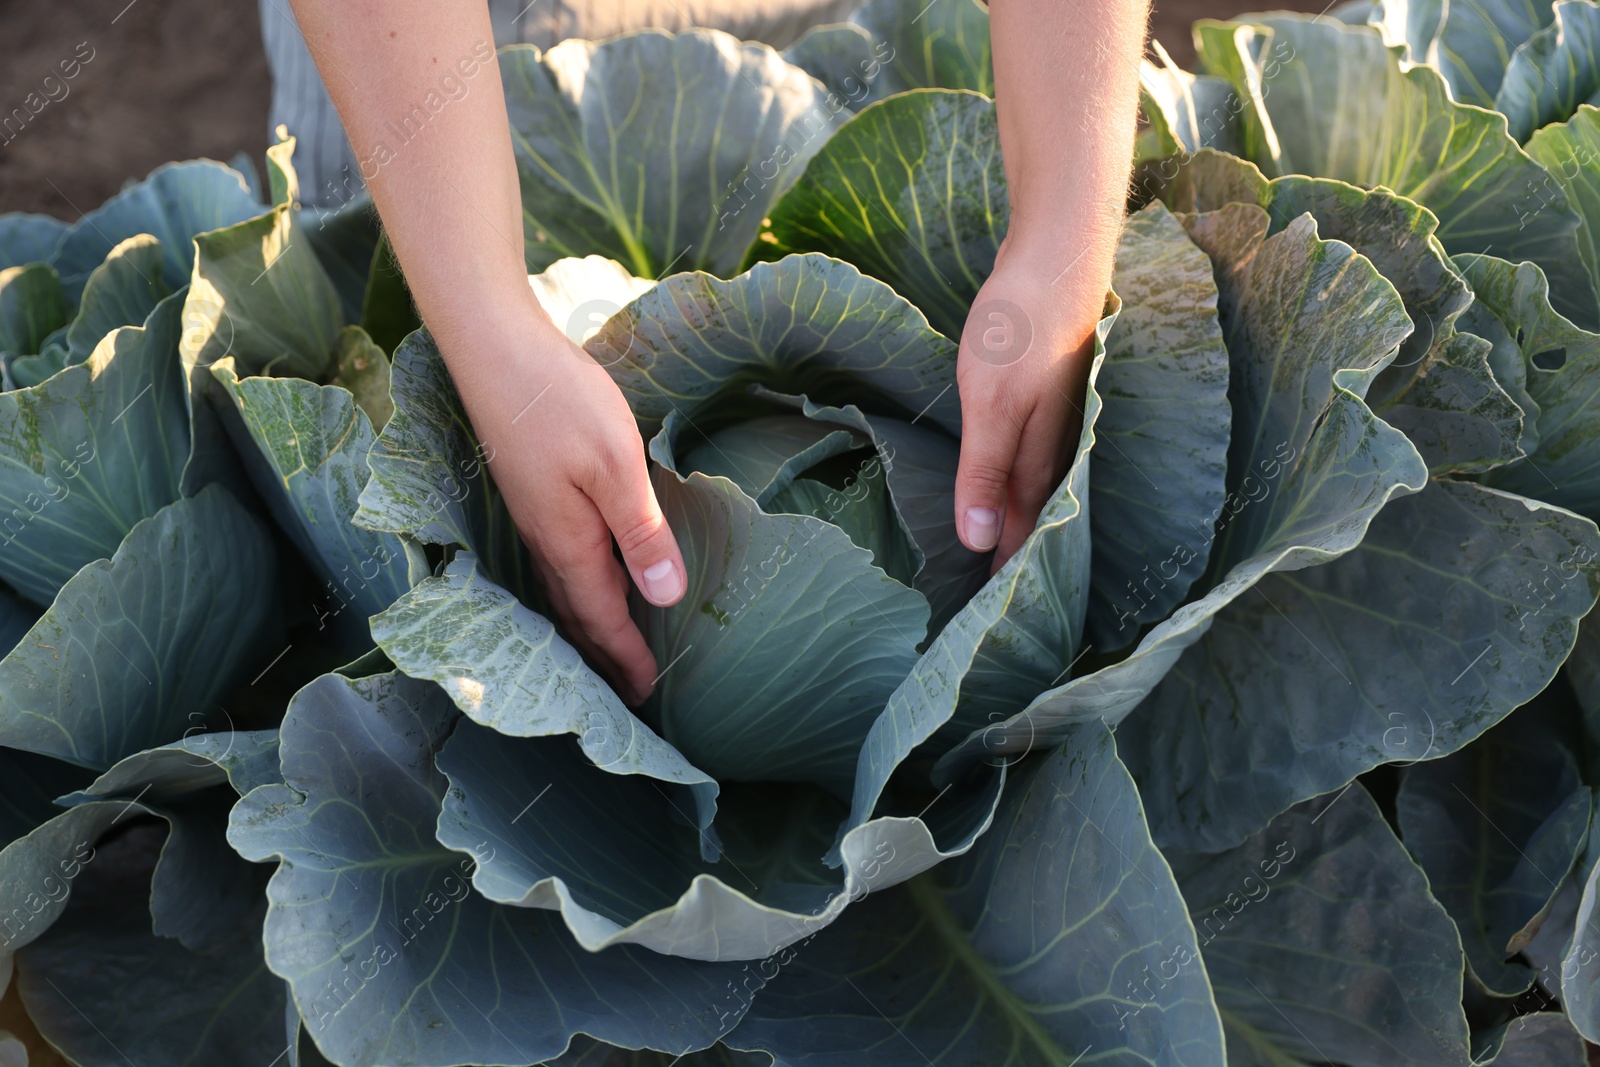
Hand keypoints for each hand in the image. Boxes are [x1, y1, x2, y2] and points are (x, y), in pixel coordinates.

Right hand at [443, 300, 686, 704]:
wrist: (494, 346)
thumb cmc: (559, 399)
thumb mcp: (616, 465)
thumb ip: (641, 531)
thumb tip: (666, 596)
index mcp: (567, 542)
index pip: (603, 618)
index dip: (628, 657)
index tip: (649, 693)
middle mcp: (545, 539)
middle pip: (577, 616)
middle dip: (605, 656)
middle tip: (631, 692)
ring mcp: (534, 516)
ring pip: (564, 590)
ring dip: (589, 626)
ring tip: (612, 651)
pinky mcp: (532, 492)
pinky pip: (559, 561)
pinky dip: (580, 588)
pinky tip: (593, 576)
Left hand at [954, 238, 1103, 568]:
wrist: (1058, 254)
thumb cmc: (1022, 327)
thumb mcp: (992, 403)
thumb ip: (985, 471)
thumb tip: (978, 541)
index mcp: (1041, 459)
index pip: (1019, 533)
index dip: (1002, 571)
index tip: (985, 617)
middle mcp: (1054, 447)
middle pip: (1030, 516)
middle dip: (1010, 556)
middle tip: (986, 601)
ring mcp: (1054, 420)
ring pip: (1031, 486)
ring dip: (1011, 519)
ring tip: (991, 552)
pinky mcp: (1044, 396)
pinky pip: (1027, 454)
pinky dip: (1010, 479)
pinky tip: (1000, 481)